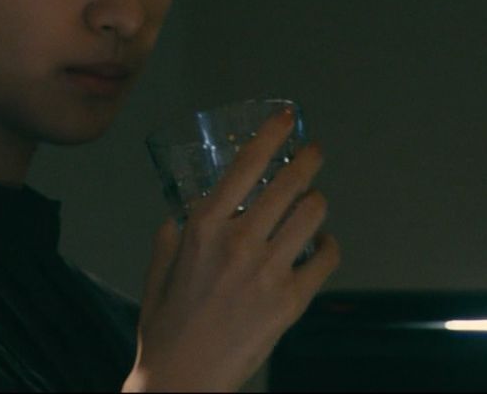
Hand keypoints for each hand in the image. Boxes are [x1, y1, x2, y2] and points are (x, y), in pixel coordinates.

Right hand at [122, 107, 340, 391]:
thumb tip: (181, 215)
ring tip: (312, 204)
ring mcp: (269, 271)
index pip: (247, 164)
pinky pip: (326, 259)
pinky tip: (321, 245)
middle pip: (291, 183)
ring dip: (317, 203)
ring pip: (314, 215)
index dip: (273, 134)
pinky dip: (328, 245)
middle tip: (314, 153)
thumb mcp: (158, 270)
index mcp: (203, 226)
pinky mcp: (291, 301)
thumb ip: (170, 236)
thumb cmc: (166, 327)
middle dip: (309, 160)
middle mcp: (239, 241)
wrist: (183, 379)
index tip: (287, 118)